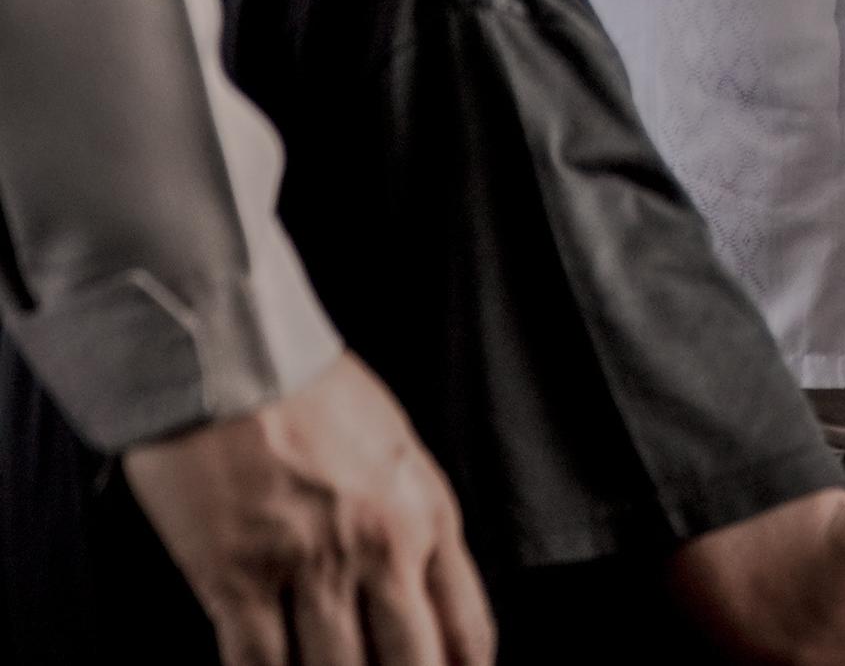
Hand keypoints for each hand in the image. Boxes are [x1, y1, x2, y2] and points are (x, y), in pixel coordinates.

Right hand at [122, 354, 495, 665]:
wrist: (232, 354)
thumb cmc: (310, 391)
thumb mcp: (396, 450)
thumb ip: (411, 520)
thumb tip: (415, 589)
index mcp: (428, 514)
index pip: (466, 628)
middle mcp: (380, 547)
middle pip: (408, 663)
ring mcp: (309, 565)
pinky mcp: (236, 575)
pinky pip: (254, 663)